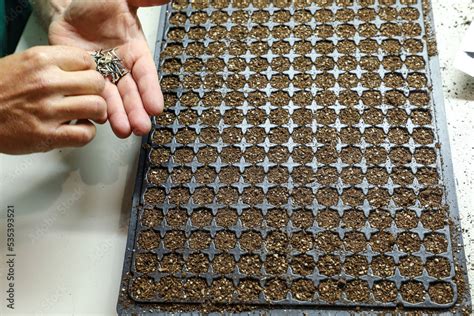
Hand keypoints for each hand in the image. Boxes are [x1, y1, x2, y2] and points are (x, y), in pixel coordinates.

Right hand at [0, 46, 105, 154]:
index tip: (86, 79)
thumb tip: (83, 70)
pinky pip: (85, 134)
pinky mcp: (47, 136)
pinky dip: (87, 133)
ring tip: (88, 115)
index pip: (86, 60)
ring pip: (97, 107)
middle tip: (90, 98)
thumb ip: (53, 64)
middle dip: (97, 92)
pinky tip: (77, 129)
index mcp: (40, 61)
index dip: (90, 71)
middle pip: (97, 83)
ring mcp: (47, 110)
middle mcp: (46, 83)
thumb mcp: (22, 63)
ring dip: (97, 113)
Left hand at [49, 0, 168, 137]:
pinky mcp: (84, 80)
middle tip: (141, 127)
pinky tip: (97, 120)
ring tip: (123, 130)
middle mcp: (122, 68)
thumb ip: (144, 0)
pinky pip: (89, 96)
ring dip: (118, 116)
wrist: (69, 10)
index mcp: (136, 52)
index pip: (146, 74)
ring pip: (112, 99)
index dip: (151, 91)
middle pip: (131, 93)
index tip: (156, 108)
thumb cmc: (98, 5)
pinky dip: (93, 108)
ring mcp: (103, 76)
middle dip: (137, 111)